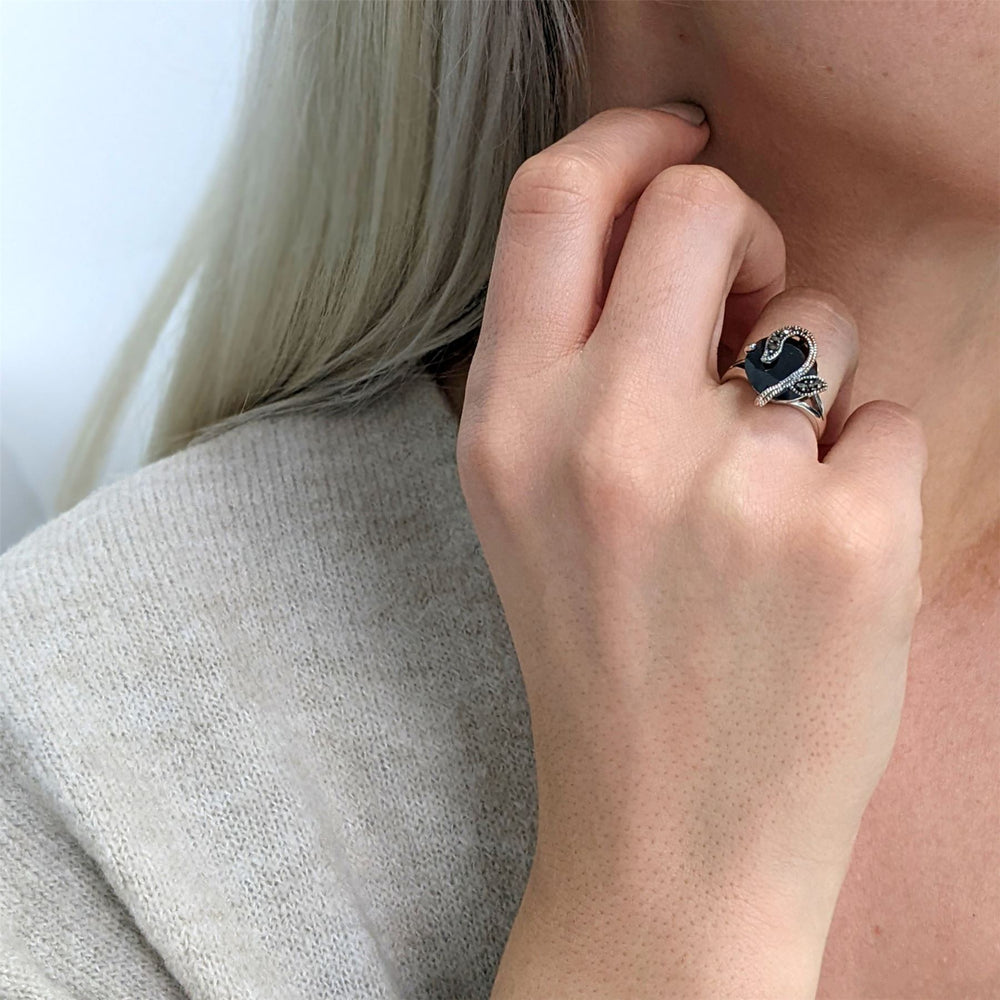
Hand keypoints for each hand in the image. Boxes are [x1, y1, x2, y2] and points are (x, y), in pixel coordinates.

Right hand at [455, 107, 926, 995]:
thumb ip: (568, 368)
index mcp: (508, 427)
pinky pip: (883, 416)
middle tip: (748, 300)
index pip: (554, 200)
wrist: (664, 839)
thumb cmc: (598, 662)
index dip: (627, 138)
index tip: (676, 140)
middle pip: (699, 203)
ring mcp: (730, 485)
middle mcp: (604, 438)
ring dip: (804, 378)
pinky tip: (811, 558)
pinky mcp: (847, 536)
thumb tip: (668, 252)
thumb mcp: (523, 504)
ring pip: (817, 316)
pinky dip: (859, 467)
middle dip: (741, 226)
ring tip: (762, 495)